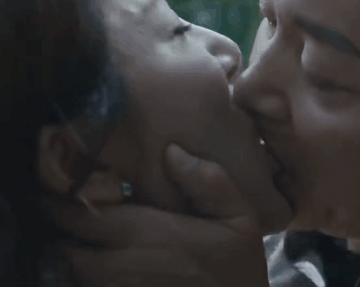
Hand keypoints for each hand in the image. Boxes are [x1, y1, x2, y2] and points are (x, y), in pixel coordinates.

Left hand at [52, 144, 269, 286]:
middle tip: (52, 211)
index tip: (52, 192)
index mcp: (164, 237)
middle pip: (76, 254)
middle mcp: (139, 267)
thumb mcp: (242, 215)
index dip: (66, 207)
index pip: (98, 220)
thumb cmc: (240, 262)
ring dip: (68, 258)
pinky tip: (91, 264)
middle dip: (61, 234)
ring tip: (67, 237)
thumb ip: (210, 182)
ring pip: (80, 276)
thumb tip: (170, 151)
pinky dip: (84, 278)